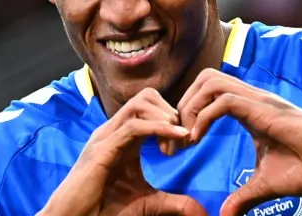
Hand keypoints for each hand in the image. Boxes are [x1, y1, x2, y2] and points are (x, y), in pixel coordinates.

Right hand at [42, 87, 206, 215]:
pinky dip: (158, 128)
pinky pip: (134, 125)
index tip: (187, 142)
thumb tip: (199, 210)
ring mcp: (107, 136)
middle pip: (146, 96)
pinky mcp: (103, 148)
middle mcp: (114, 130)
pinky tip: (175, 140)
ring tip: (180, 139)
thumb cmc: (103, 210)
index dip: (173, 118)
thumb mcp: (146, 204)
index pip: (150, 106)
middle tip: (184, 139)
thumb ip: (172, 202)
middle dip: (171, 111)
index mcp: (123, 137)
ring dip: (166, 117)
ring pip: (140, 103)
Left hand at [177, 68, 301, 215]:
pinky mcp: (266, 109)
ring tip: (186, 138)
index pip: (208, 93)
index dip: (188, 114)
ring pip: (211, 81)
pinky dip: (204, 117)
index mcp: (250, 110)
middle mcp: (252, 98)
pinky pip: (225, 101)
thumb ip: (244, 196)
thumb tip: (226, 215)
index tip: (179, 145)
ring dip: (190, 107)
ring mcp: (259, 101)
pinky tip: (198, 139)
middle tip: (175, 140)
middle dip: (182, 105)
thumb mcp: (267, 184)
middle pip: (204, 80)